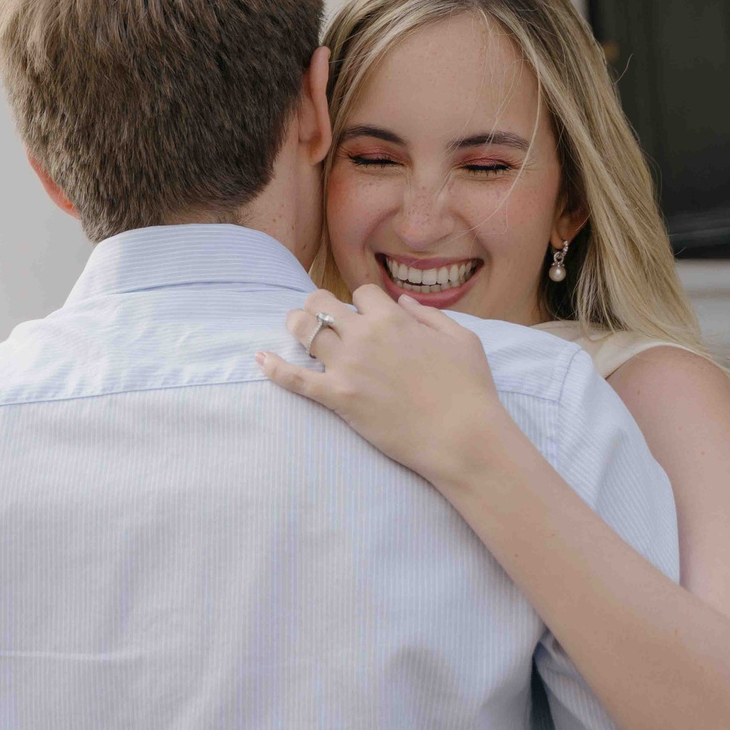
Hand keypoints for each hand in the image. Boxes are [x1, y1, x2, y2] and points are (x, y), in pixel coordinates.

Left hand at [257, 285, 519, 484]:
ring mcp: (348, 366)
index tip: (363, 314)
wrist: (461, 437)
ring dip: (297, 326)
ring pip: (304, 331)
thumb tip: (403, 302)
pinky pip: (295, 379)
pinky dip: (274, 368)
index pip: (360, 293)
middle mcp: (365, 336)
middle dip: (319, 305)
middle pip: (322, 303)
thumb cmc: (470, 389)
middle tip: (320, 317)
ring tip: (295, 329)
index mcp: (393, 319)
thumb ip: (429, 315)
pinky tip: (260, 359)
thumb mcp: (462, 339)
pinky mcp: (338, 397)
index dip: (360, 301)